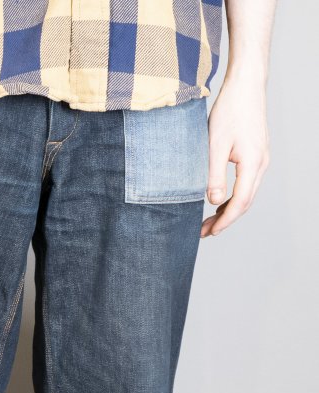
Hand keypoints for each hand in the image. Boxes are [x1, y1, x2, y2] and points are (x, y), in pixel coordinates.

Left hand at [202, 78, 270, 236]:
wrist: (245, 87)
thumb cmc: (229, 112)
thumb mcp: (214, 146)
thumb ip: (213, 176)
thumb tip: (213, 202)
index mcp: (253, 164)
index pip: (240, 202)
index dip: (224, 221)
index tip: (209, 233)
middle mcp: (262, 163)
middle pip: (245, 201)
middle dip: (225, 220)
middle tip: (204, 232)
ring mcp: (261, 159)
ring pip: (247, 193)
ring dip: (229, 209)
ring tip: (209, 222)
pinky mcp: (256, 154)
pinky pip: (246, 182)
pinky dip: (233, 196)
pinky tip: (219, 201)